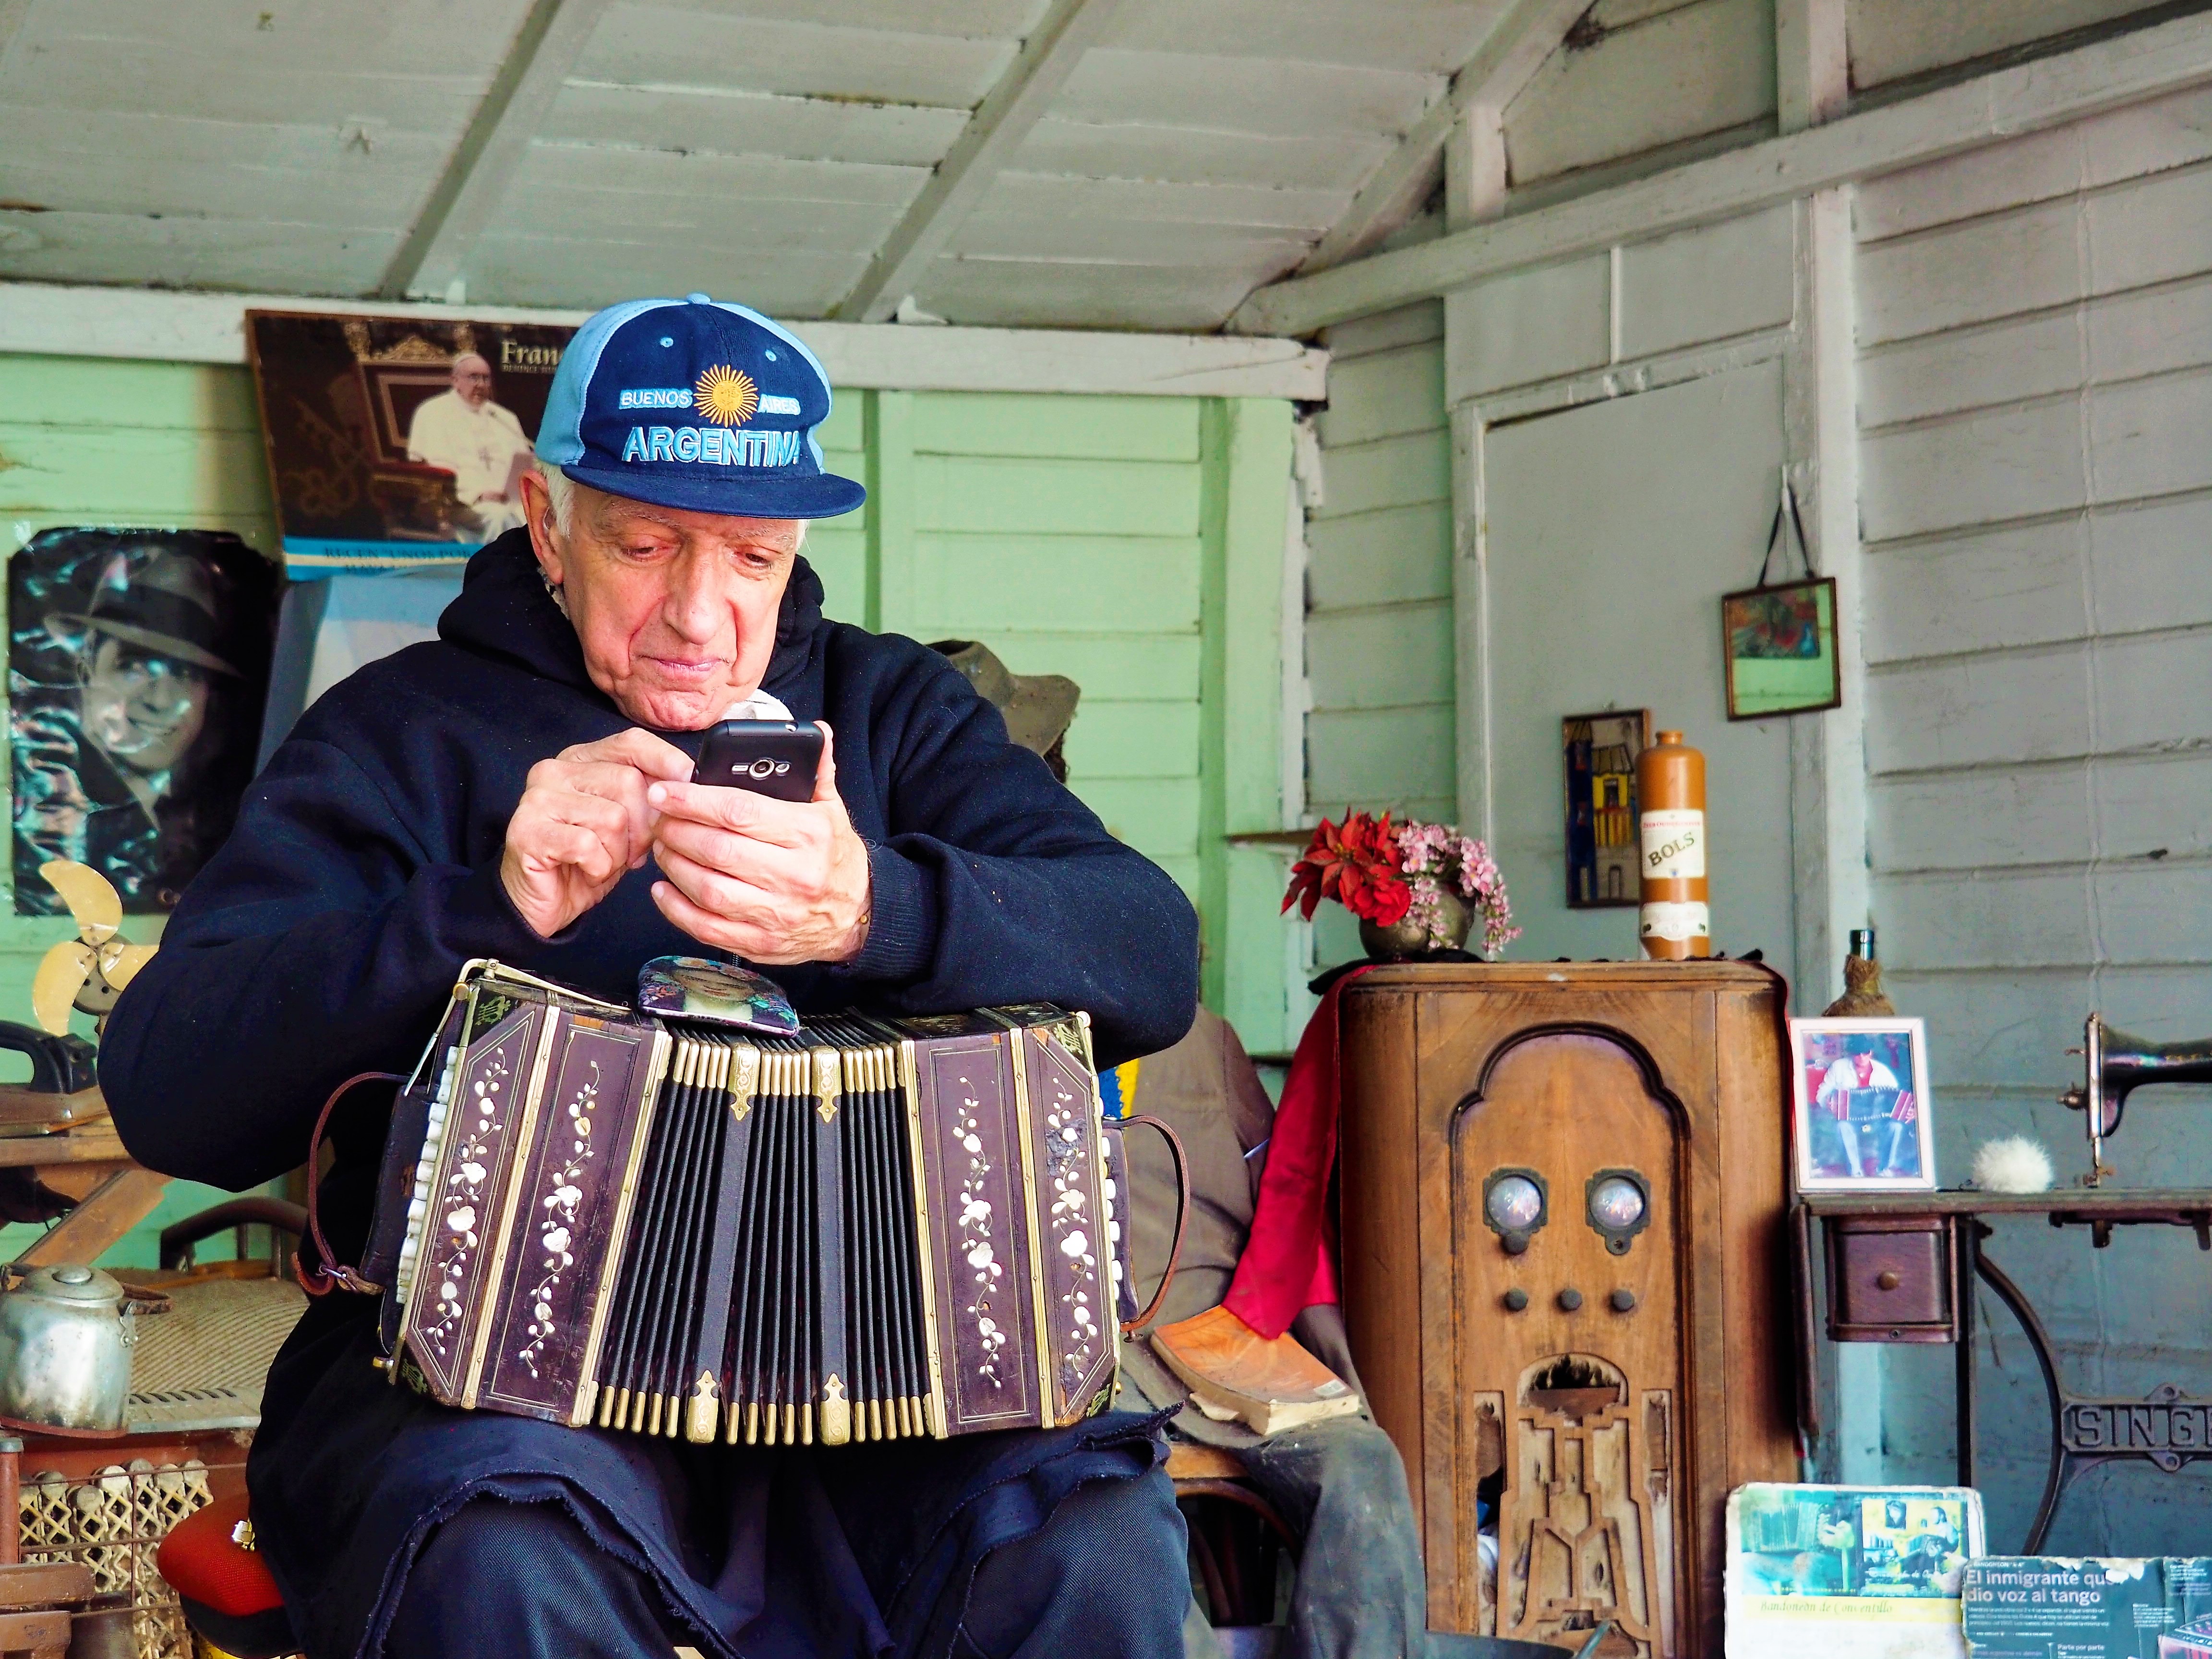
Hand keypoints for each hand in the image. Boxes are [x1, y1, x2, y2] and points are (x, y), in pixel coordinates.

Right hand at [500, 729, 691, 937]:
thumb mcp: (628, 824)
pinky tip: (586, 872)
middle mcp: (555, 770)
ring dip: (619, 853)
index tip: (689, 781)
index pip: (631, 742)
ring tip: (603, 863)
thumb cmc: (588, 861)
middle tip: (633, 852)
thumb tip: (687, 780)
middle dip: (643, 826)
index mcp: (581, 760)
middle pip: (628, 781)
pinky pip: (587, 845)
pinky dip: (598, 868)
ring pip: (612, 817)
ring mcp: (537, 798)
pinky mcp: (527, 831)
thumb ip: (649, 797)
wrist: (543, 903)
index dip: (666, 760)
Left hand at [646, 723, 871, 964]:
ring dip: (674, 866)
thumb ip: (817, 770)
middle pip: (718, 850)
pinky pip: (707, 928)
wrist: (856, 916)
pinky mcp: (760, 944)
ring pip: (708, 890)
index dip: (694, 800)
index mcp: (809, 835)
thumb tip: (816, 731)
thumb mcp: (832, 810)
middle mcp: (795, 876)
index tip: (665, 790)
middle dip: (677, 830)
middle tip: (659, 817)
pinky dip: (676, 910)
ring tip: (663, 847)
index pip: (740, 811)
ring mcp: (777, 914)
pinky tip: (663, 889)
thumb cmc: (834, 856)